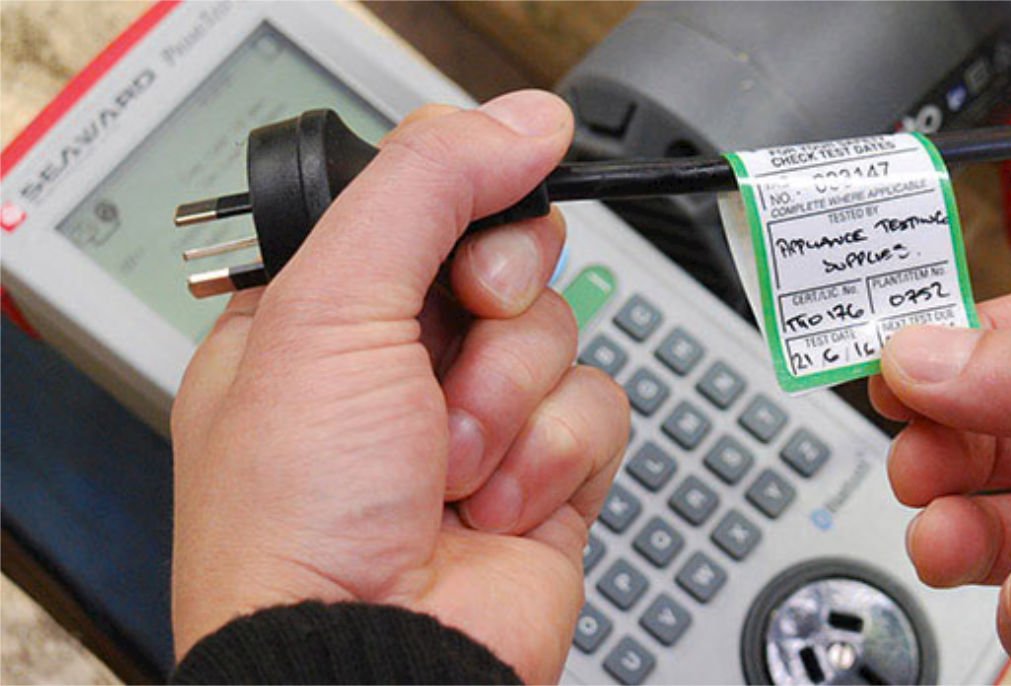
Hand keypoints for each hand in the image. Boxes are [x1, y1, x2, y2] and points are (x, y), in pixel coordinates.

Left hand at [171, 91, 628, 682]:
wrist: (370, 656)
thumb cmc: (297, 518)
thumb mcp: (330, 307)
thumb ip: (426, 188)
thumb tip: (524, 119)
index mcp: (326, 312)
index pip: (425, 201)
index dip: (462, 200)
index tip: (467, 224)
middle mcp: (402, 362)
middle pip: (508, 257)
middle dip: (492, 303)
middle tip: (458, 332)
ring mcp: (478, 421)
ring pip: (560, 333)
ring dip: (509, 398)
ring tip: (449, 464)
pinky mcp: (547, 474)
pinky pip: (599, 408)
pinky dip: (555, 454)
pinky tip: (495, 505)